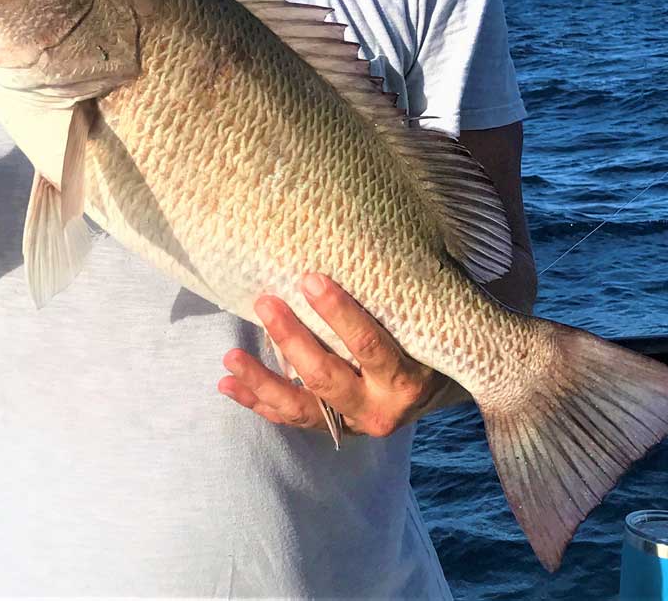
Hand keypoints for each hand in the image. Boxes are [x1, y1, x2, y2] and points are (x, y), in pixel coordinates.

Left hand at [218, 273, 469, 439]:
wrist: (439, 388)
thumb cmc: (427, 336)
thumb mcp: (424, 321)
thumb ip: (396, 296)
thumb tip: (361, 238)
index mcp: (407, 377)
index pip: (369, 344)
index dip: (338, 313)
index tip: (309, 279)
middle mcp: (381, 407)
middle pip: (327, 376)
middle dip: (292, 340)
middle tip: (264, 302)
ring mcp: (355, 423)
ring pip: (302, 406)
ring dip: (263, 380)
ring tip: (230, 357)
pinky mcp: (335, 429)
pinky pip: (293, 419)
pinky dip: (259, 402)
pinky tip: (228, 385)